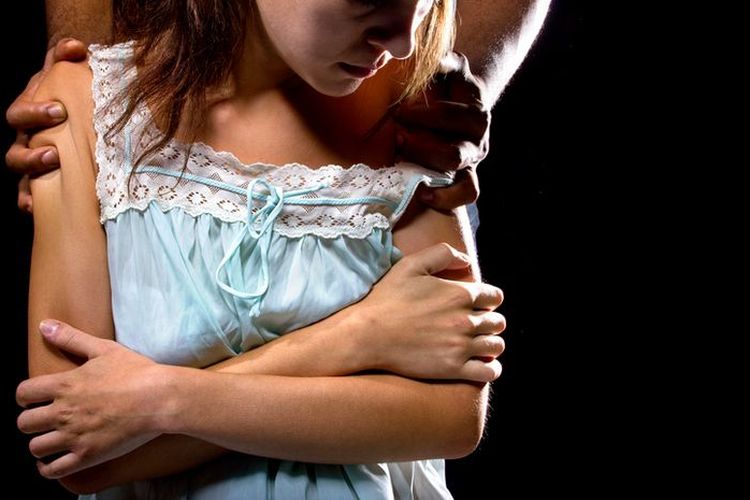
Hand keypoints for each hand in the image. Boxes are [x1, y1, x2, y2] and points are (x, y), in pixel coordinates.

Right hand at [5, 38, 86, 212]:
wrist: (80, 114)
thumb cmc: (70, 95)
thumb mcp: (67, 74)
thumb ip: (66, 55)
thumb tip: (75, 47)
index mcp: (29, 115)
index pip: (20, 115)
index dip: (34, 113)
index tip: (60, 111)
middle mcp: (26, 141)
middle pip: (15, 152)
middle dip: (32, 154)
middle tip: (55, 152)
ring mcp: (32, 164)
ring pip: (20, 175)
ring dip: (32, 177)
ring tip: (52, 178)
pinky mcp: (42, 184)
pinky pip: (29, 196)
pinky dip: (29, 201)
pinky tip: (34, 208)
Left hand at [16, 321, 165, 478]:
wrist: (160, 398)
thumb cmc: (136, 371)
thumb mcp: (103, 349)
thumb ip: (71, 338)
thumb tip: (44, 324)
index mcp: (64, 385)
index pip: (23, 394)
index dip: (26, 397)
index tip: (35, 399)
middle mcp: (63, 412)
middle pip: (24, 423)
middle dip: (31, 421)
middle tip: (44, 419)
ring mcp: (74, 436)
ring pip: (35, 447)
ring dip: (40, 444)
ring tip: (51, 440)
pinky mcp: (88, 455)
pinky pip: (54, 470)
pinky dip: (48, 468)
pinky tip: (55, 461)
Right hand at [355, 243, 504, 381]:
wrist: (367, 334)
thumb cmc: (387, 298)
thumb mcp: (411, 265)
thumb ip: (443, 254)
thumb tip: (467, 261)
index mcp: (460, 293)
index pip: (495, 297)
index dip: (487, 300)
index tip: (475, 305)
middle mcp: (465, 319)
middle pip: (498, 322)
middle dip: (489, 322)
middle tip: (473, 325)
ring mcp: (461, 346)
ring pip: (497, 346)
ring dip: (490, 343)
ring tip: (477, 344)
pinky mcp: (454, 369)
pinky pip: (489, 371)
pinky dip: (491, 368)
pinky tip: (482, 363)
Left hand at [395, 52, 490, 209]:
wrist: (465, 110)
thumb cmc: (450, 90)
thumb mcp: (451, 71)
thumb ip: (446, 63)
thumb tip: (434, 60)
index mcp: (475, 110)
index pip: (452, 115)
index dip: (425, 115)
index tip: (400, 110)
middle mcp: (478, 137)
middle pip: (452, 148)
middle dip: (421, 142)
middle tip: (397, 133)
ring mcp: (473, 160)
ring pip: (456, 167)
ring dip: (425, 162)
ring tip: (401, 156)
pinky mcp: (467, 177)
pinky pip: (467, 193)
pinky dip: (446, 197)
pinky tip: (423, 194)